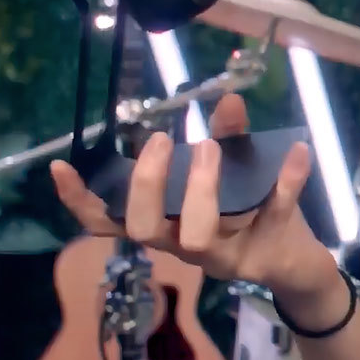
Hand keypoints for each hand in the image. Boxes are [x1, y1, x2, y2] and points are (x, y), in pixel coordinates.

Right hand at [50, 94, 334, 295]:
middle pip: (146, 229)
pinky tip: (300, 150)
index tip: (60, 167)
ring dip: (201, 189)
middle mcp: (186, 244)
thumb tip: (226, 97)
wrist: (297, 262)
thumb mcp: (236, 175)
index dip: (82, 201)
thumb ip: (228, 138)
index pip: (111, 222)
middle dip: (148, 185)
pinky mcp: (265, 253)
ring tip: (211, 146)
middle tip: (161, 142)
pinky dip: (287, 180)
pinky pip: (274, 214)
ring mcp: (224, 254)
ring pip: (196, 235)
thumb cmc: (252, 215)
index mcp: (168, 224)